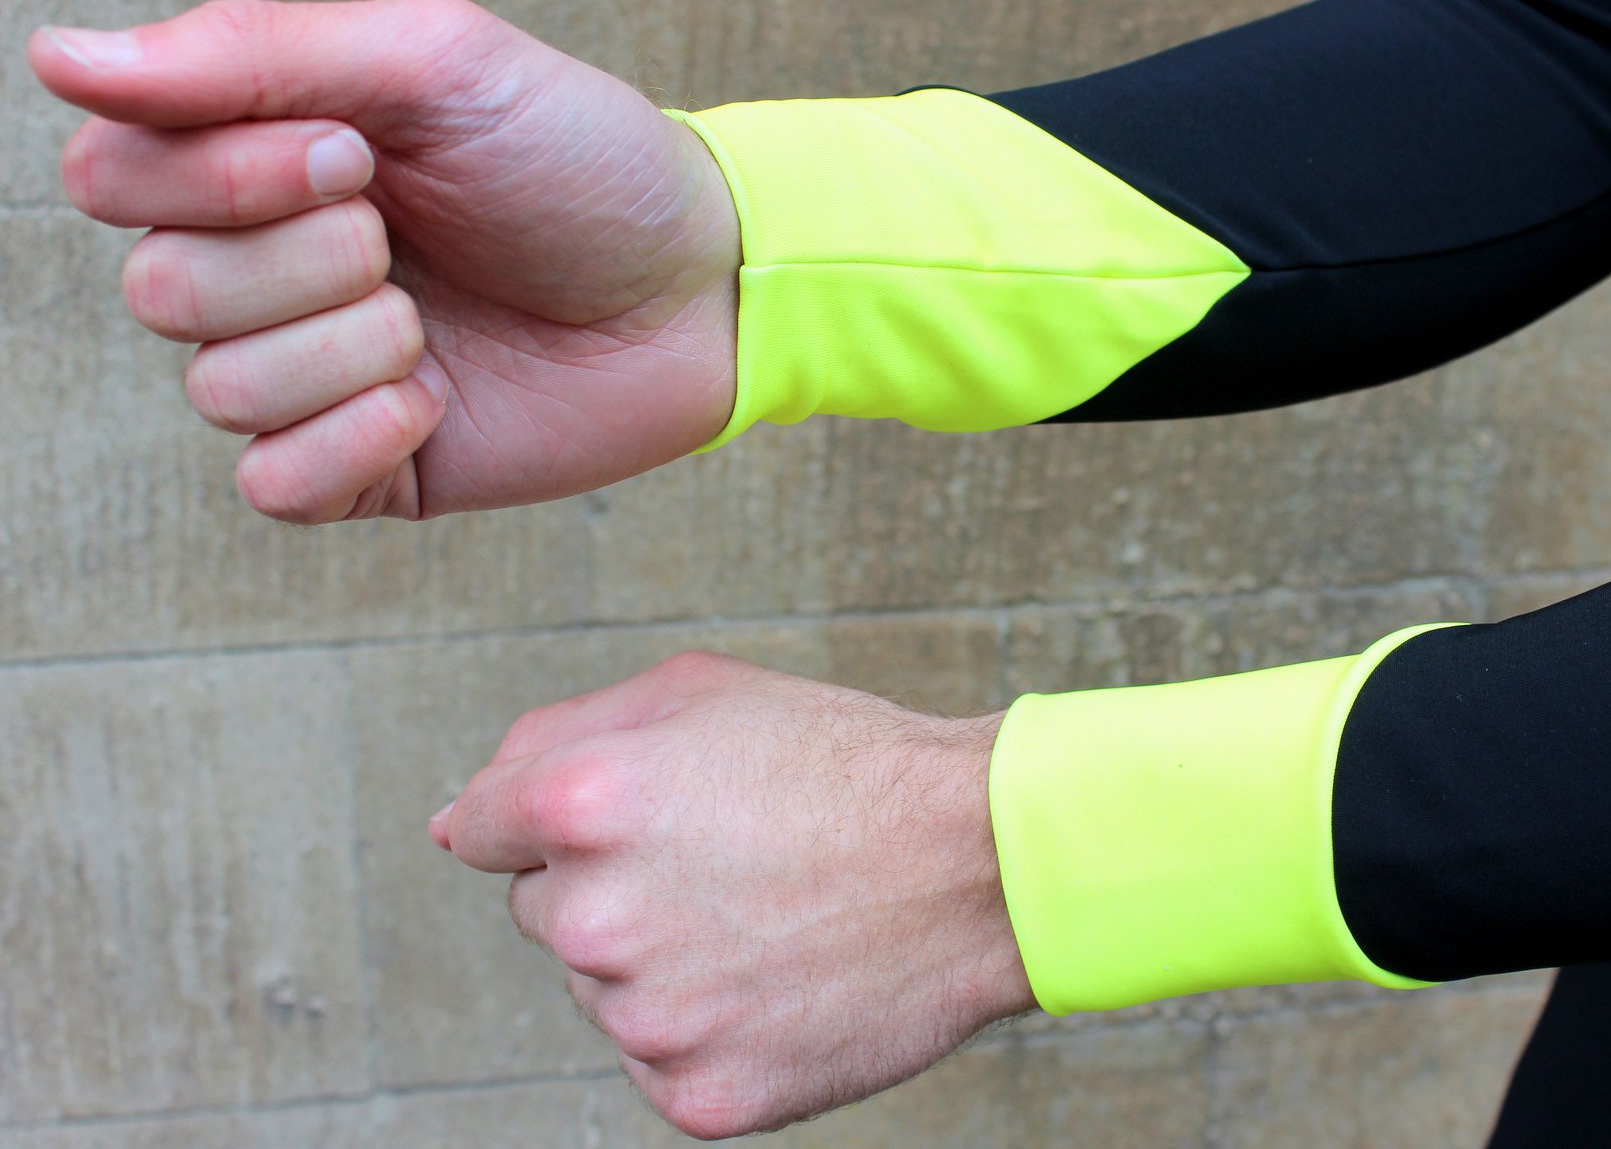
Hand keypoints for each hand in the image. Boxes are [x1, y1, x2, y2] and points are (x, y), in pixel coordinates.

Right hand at [28, 0, 740, 522]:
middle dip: (302, 260)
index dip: (214, 178)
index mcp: (260, 161)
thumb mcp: (435, 64)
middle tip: (407, 234)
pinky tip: (433, 401)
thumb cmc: (583, 161)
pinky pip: (274, 485)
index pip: (113, 176)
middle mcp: (267, 271)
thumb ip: (251, 53)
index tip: (352, 154)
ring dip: (349, 345)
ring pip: (220, 388)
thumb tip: (59, 56)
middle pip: (159, 290)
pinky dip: (353, 439)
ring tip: (438, 320)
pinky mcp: (368, 469)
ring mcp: (315, 376)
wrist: (701, 284)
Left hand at [431, 652, 1036, 1139]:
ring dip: (660, 957)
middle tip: (729, 857)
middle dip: (615, 884)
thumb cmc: (845, 765)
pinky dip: (707, 1026)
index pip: (483, 826)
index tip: (638, 818)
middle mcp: (598, 917)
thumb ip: (554, 736)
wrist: (980, 865)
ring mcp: (648, 1017)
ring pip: (603, 987)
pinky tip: (777, 977)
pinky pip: (660, 1057)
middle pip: (547, 910)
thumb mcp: (701, 691)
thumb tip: (457, 823)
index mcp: (582, 804)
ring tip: (765, 914)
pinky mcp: (697, 1093)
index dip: (562, 812)